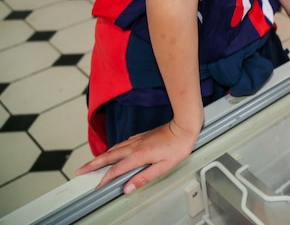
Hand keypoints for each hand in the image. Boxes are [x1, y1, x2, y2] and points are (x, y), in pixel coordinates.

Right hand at [76, 118, 199, 193]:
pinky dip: (113, 149)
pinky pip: (122, 144)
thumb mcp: (163, 167)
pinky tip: (114, 151)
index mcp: (138, 155)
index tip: (97, 186)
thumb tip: (128, 188)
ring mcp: (137, 139)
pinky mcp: (141, 136)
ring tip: (92, 163)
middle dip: (93, 164)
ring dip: (101, 156)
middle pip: (108, 156)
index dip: (105, 179)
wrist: (184, 127)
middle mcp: (134, 146)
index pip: (116, 170)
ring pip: (114, 148)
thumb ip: (144, 178)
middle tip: (80, 170)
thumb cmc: (178, 146)